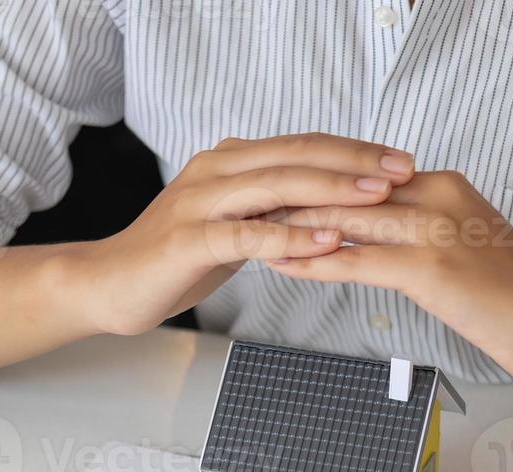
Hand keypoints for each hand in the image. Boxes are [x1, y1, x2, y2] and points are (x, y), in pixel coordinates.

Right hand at [79, 133, 416, 335]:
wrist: (108, 285)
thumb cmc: (175, 261)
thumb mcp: (235, 228)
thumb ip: (273, 212)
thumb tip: (327, 209)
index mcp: (231, 163)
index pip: (303, 145)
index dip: (356, 150)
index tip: (402, 161)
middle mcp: (216, 171)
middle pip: (296, 155)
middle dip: (356, 162)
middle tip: (404, 171)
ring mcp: (200, 203)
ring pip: (276, 186)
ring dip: (331, 190)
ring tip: (376, 197)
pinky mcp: (188, 240)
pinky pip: (247, 236)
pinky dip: (290, 238)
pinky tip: (325, 240)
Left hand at [269, 170, 512, 386]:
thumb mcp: (468, 249)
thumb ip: (426, 232)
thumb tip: (381, 239)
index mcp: (446, 186)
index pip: (364, 176)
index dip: (316, 183)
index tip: (275, 189)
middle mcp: (439, 196)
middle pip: (347, 189)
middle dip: (292, 198)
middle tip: (246, 205)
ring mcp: (435, 229)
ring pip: (345, 219)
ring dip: (291, 226)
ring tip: (247, 231)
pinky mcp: (431, 268)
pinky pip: (356, 260)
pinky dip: (312, 262)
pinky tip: (281, 265)